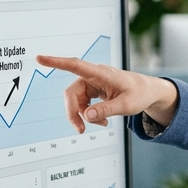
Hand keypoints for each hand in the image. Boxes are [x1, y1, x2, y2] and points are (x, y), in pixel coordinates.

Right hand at [35, 55, 179, 130]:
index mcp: (101, 73)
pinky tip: (102, 120)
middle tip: (81, 130)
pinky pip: (83, 104)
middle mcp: (93, 76)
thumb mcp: (126, 105)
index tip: (39, 58)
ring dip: (84, 115)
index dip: (56, 62)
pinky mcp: (93, 90)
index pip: (75, 65)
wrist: (148, 92)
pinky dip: (89, 114)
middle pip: (72, 93)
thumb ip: (106, 110)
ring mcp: (92, 83)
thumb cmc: (140, 93)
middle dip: (73, 112)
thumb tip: (86, 116)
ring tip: (102, 123)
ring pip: (76, 101)